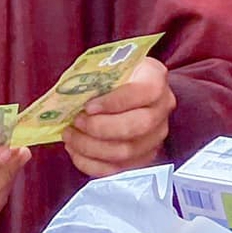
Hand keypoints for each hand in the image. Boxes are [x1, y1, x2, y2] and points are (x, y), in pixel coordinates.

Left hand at [64, 57, 174, 177]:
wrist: (124, 86)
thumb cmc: (111, 73)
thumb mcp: (106, 63)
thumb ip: (94, 75)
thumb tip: (69, 94)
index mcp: (155, 78)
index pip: (144, 92)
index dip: (115, 102)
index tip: (88, 107)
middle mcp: (162, 108)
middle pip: (139, 125)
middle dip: (101, 128)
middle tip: (77, 122)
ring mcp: (156, 135)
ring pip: (128, 151)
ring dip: (92, 147)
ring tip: (71, 136)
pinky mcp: (144, 156)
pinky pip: (119, 168)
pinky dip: (93, 164)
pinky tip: (76, 152)